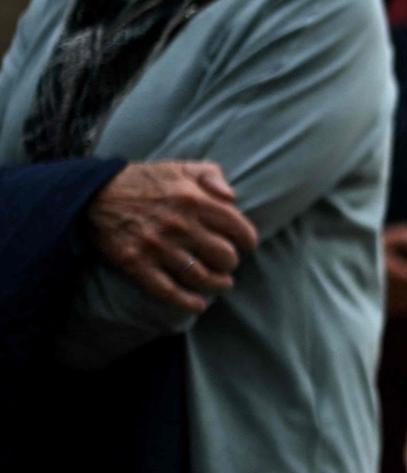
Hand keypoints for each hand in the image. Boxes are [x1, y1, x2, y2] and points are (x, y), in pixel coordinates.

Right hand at [85, 161, 258, 312]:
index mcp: (194, 200)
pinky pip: (168, 290)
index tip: (245, 245)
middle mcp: (180, 225)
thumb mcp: (181, 167)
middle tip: (228, 263)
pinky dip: (187, 302)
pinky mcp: (137, 263)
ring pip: (201, 276)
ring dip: (217, 284)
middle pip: (224, 256)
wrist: (93, 193)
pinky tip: (199, 305)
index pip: (238, 228)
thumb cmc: (145, 181)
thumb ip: (212, 176)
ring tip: (222, 283)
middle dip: (231, 262)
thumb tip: (232, 198)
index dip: (248, 240)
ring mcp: (158, 247)